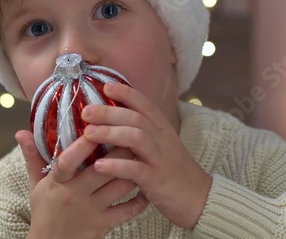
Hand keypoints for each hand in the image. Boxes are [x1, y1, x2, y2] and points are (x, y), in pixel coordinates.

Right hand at [16, 130, 147, 238]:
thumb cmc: (44, 212)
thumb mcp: (36, 185)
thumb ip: (33, 157)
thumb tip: (21, 132)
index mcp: (57, 182)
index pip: (68, 161)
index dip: (83, 145)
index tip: (96, 126)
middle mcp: (75, 195)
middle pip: (103, 170)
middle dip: (120, 151)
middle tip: (132, 134)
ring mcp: (91, 211)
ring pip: (119, 187)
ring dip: (133, 170)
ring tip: (141, 155)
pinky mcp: (104, 225)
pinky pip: (128, 210)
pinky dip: (140, 199)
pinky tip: (144, 186)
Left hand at [81, 82, 211, 228]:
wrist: (199, 199)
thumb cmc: (174, 171)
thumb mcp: (162, 146)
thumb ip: (142, 132)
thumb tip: (114, 121)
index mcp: (163, 129)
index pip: (145, 104)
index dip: (126, 92)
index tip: (106, 86)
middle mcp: (162, 140)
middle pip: (136, 118)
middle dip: (109, 112)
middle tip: (85, 111)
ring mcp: (160, 159)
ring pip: (136, 138)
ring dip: (110, 133)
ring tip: (88, 134)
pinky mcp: (157, 180)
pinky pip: (136, 170)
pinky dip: (116, 166)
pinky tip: (98, 165)